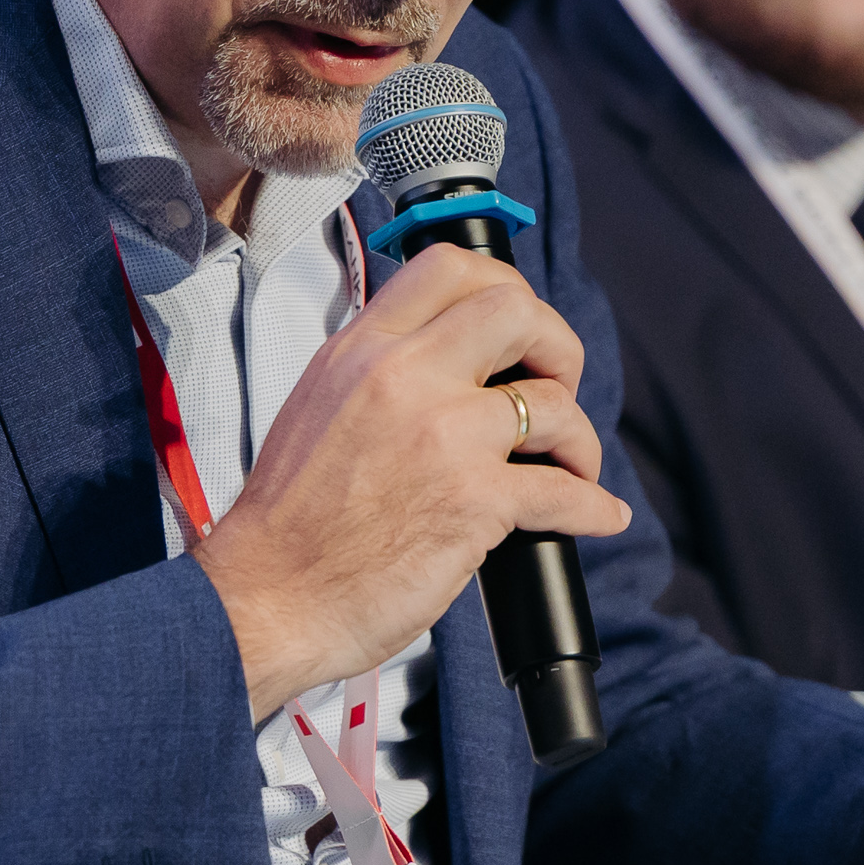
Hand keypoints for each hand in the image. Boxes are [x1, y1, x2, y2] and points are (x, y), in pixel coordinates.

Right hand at [191, 244, 631, 717]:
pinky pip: (565, 491)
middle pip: (516, 311)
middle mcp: (402, 377)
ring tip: (571, 466)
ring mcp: (443, 435)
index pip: (447, 268)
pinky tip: (597, 515)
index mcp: (359, 351)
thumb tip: (439, 364)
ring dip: (578, 439)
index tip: (518, 326)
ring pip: (553, 403)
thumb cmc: (286, 525)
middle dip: (557, 346)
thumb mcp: (315, 409)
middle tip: (554, 384)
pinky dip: (594, 507)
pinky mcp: (474, 500)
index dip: (504, 286)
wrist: (266, 597)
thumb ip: (373, 374)